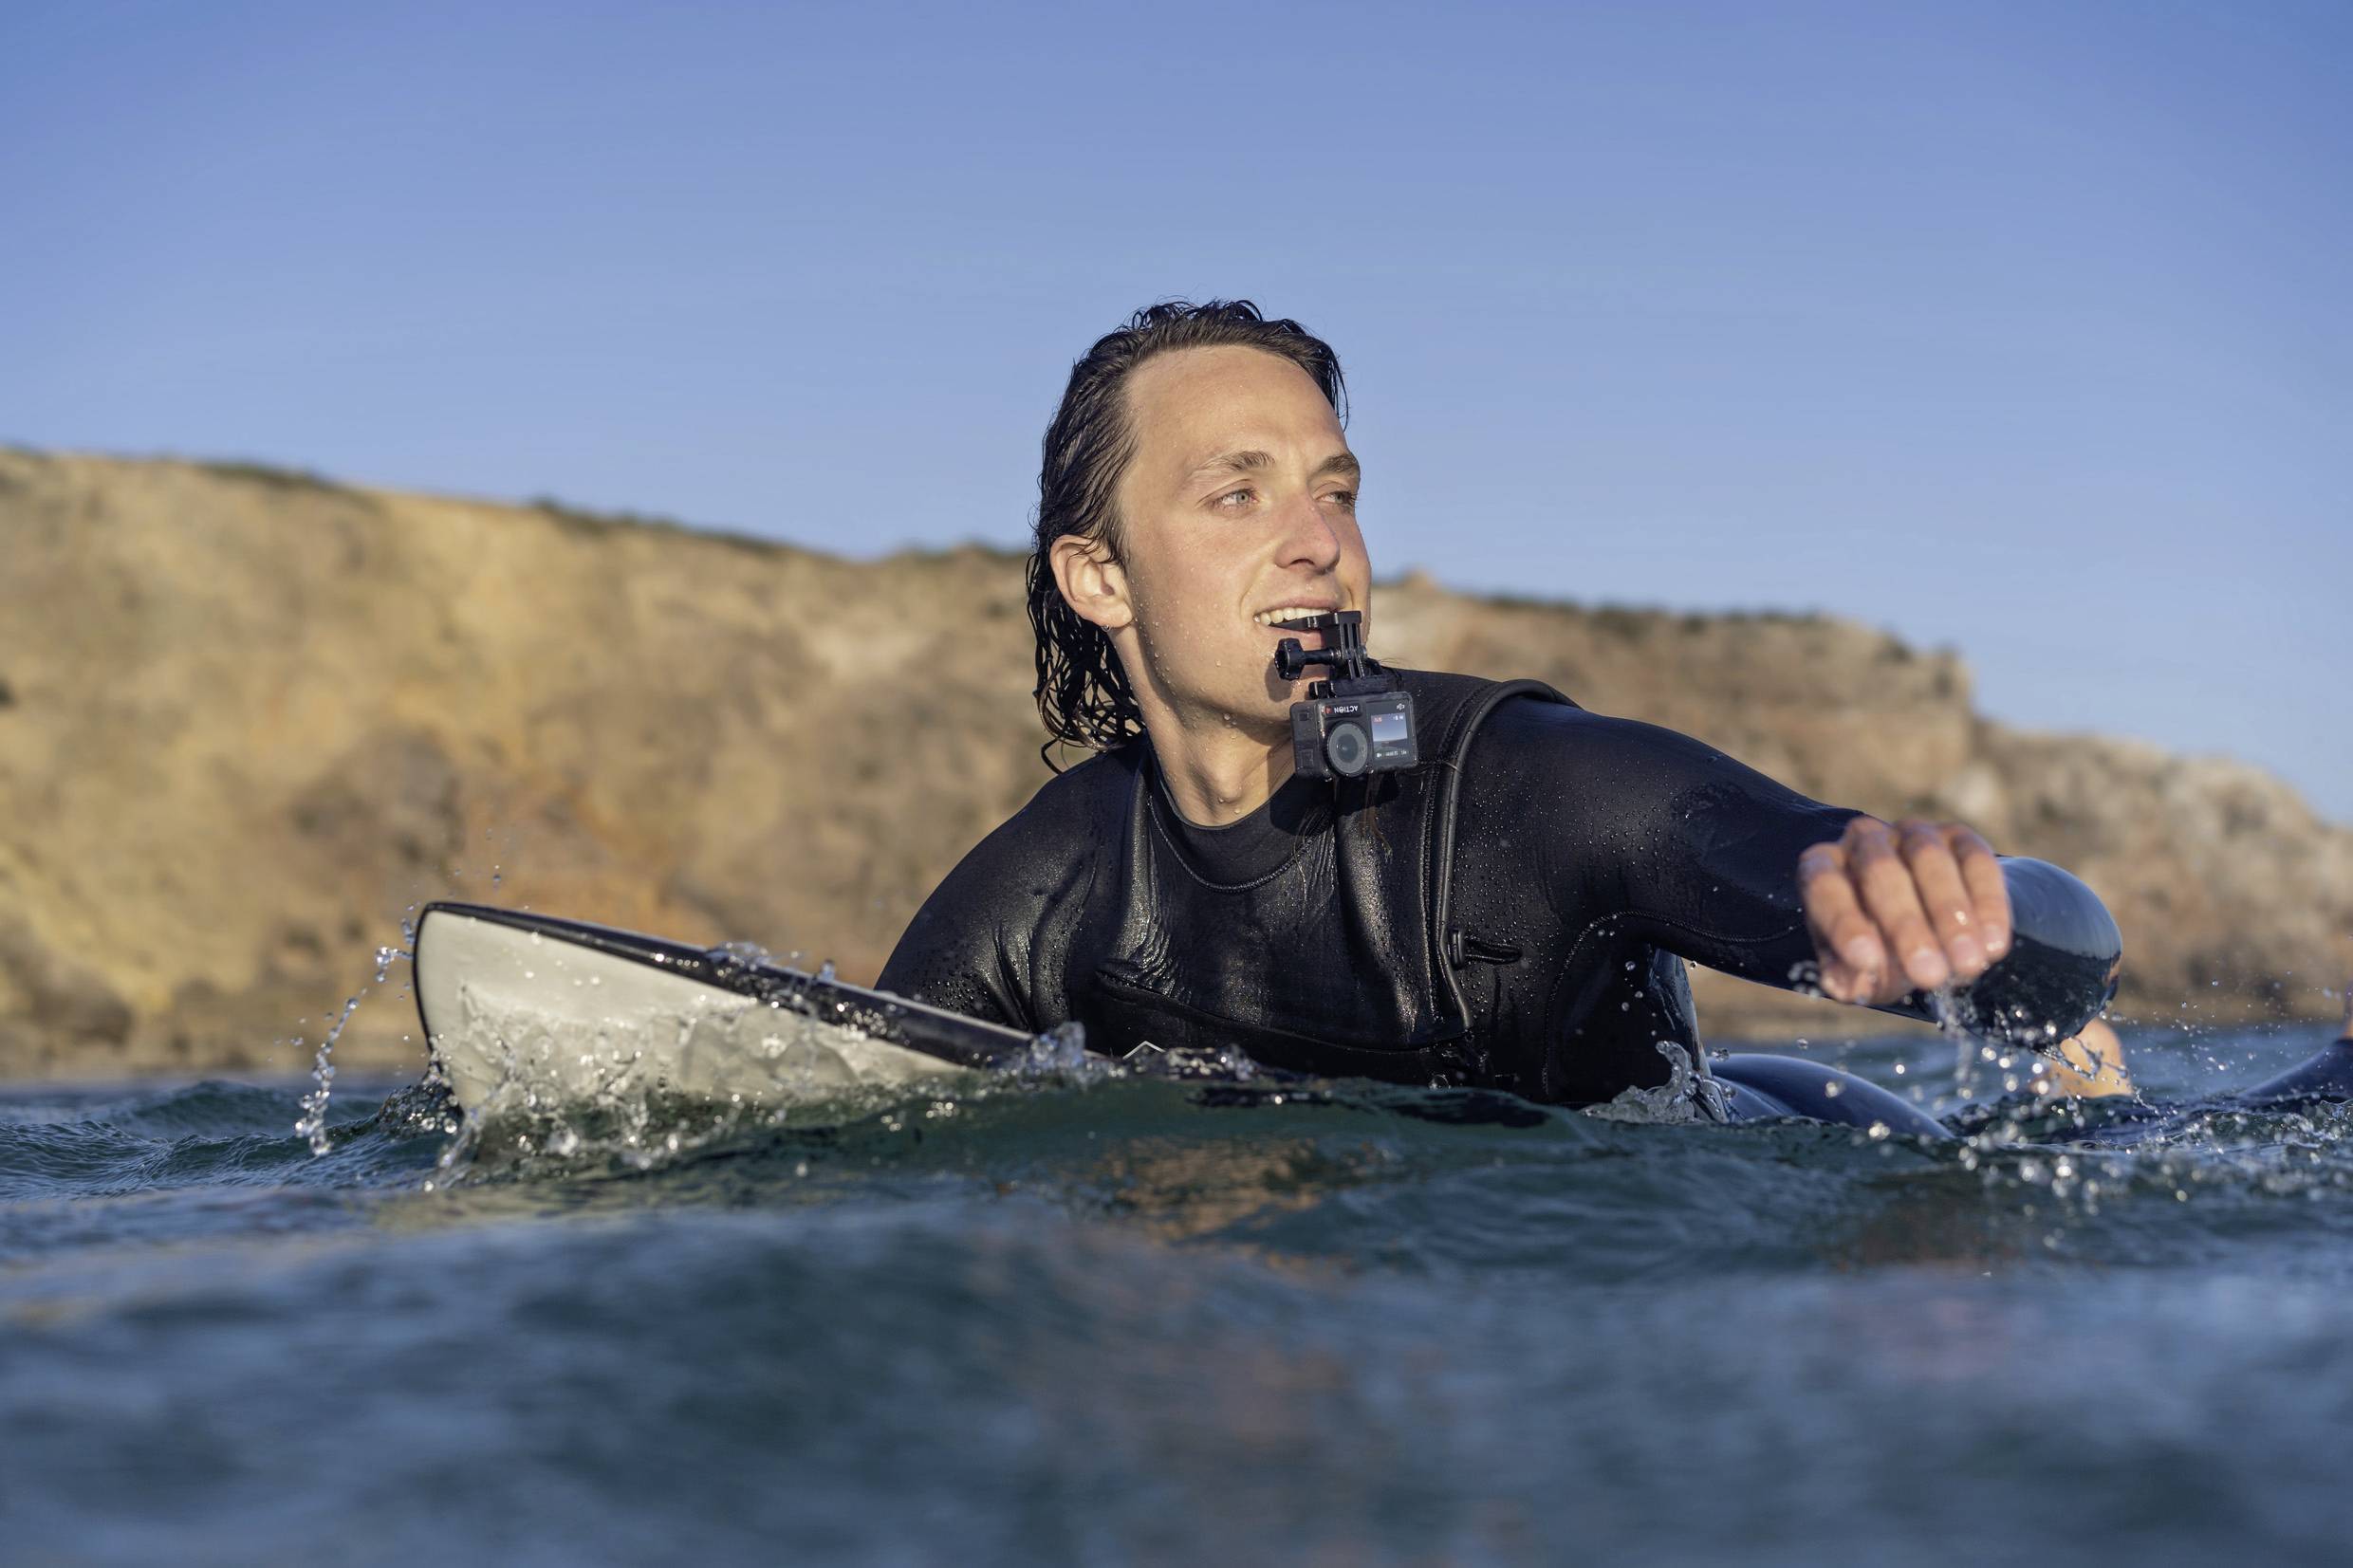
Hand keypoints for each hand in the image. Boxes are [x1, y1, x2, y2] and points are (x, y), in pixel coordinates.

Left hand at [1797, 818, 2011, 1004]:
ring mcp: (1913, 834)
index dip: (1844, 923)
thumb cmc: (1877, 948)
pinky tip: (1994, 946)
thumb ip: (1847, 977)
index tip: (1866, 962)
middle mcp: (1864, 840)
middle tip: (1929, 974)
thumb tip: (1848, 985)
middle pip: (1880, 871)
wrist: (1925, 926)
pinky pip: (1976, 862)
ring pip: (1930, 861)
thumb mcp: (1854, 968)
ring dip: (1951, 915)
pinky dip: (1988, 904)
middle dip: (1907, 926)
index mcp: (1823, 867)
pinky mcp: (1960, 838)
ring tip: (1968, 964)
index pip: (1824, 886)